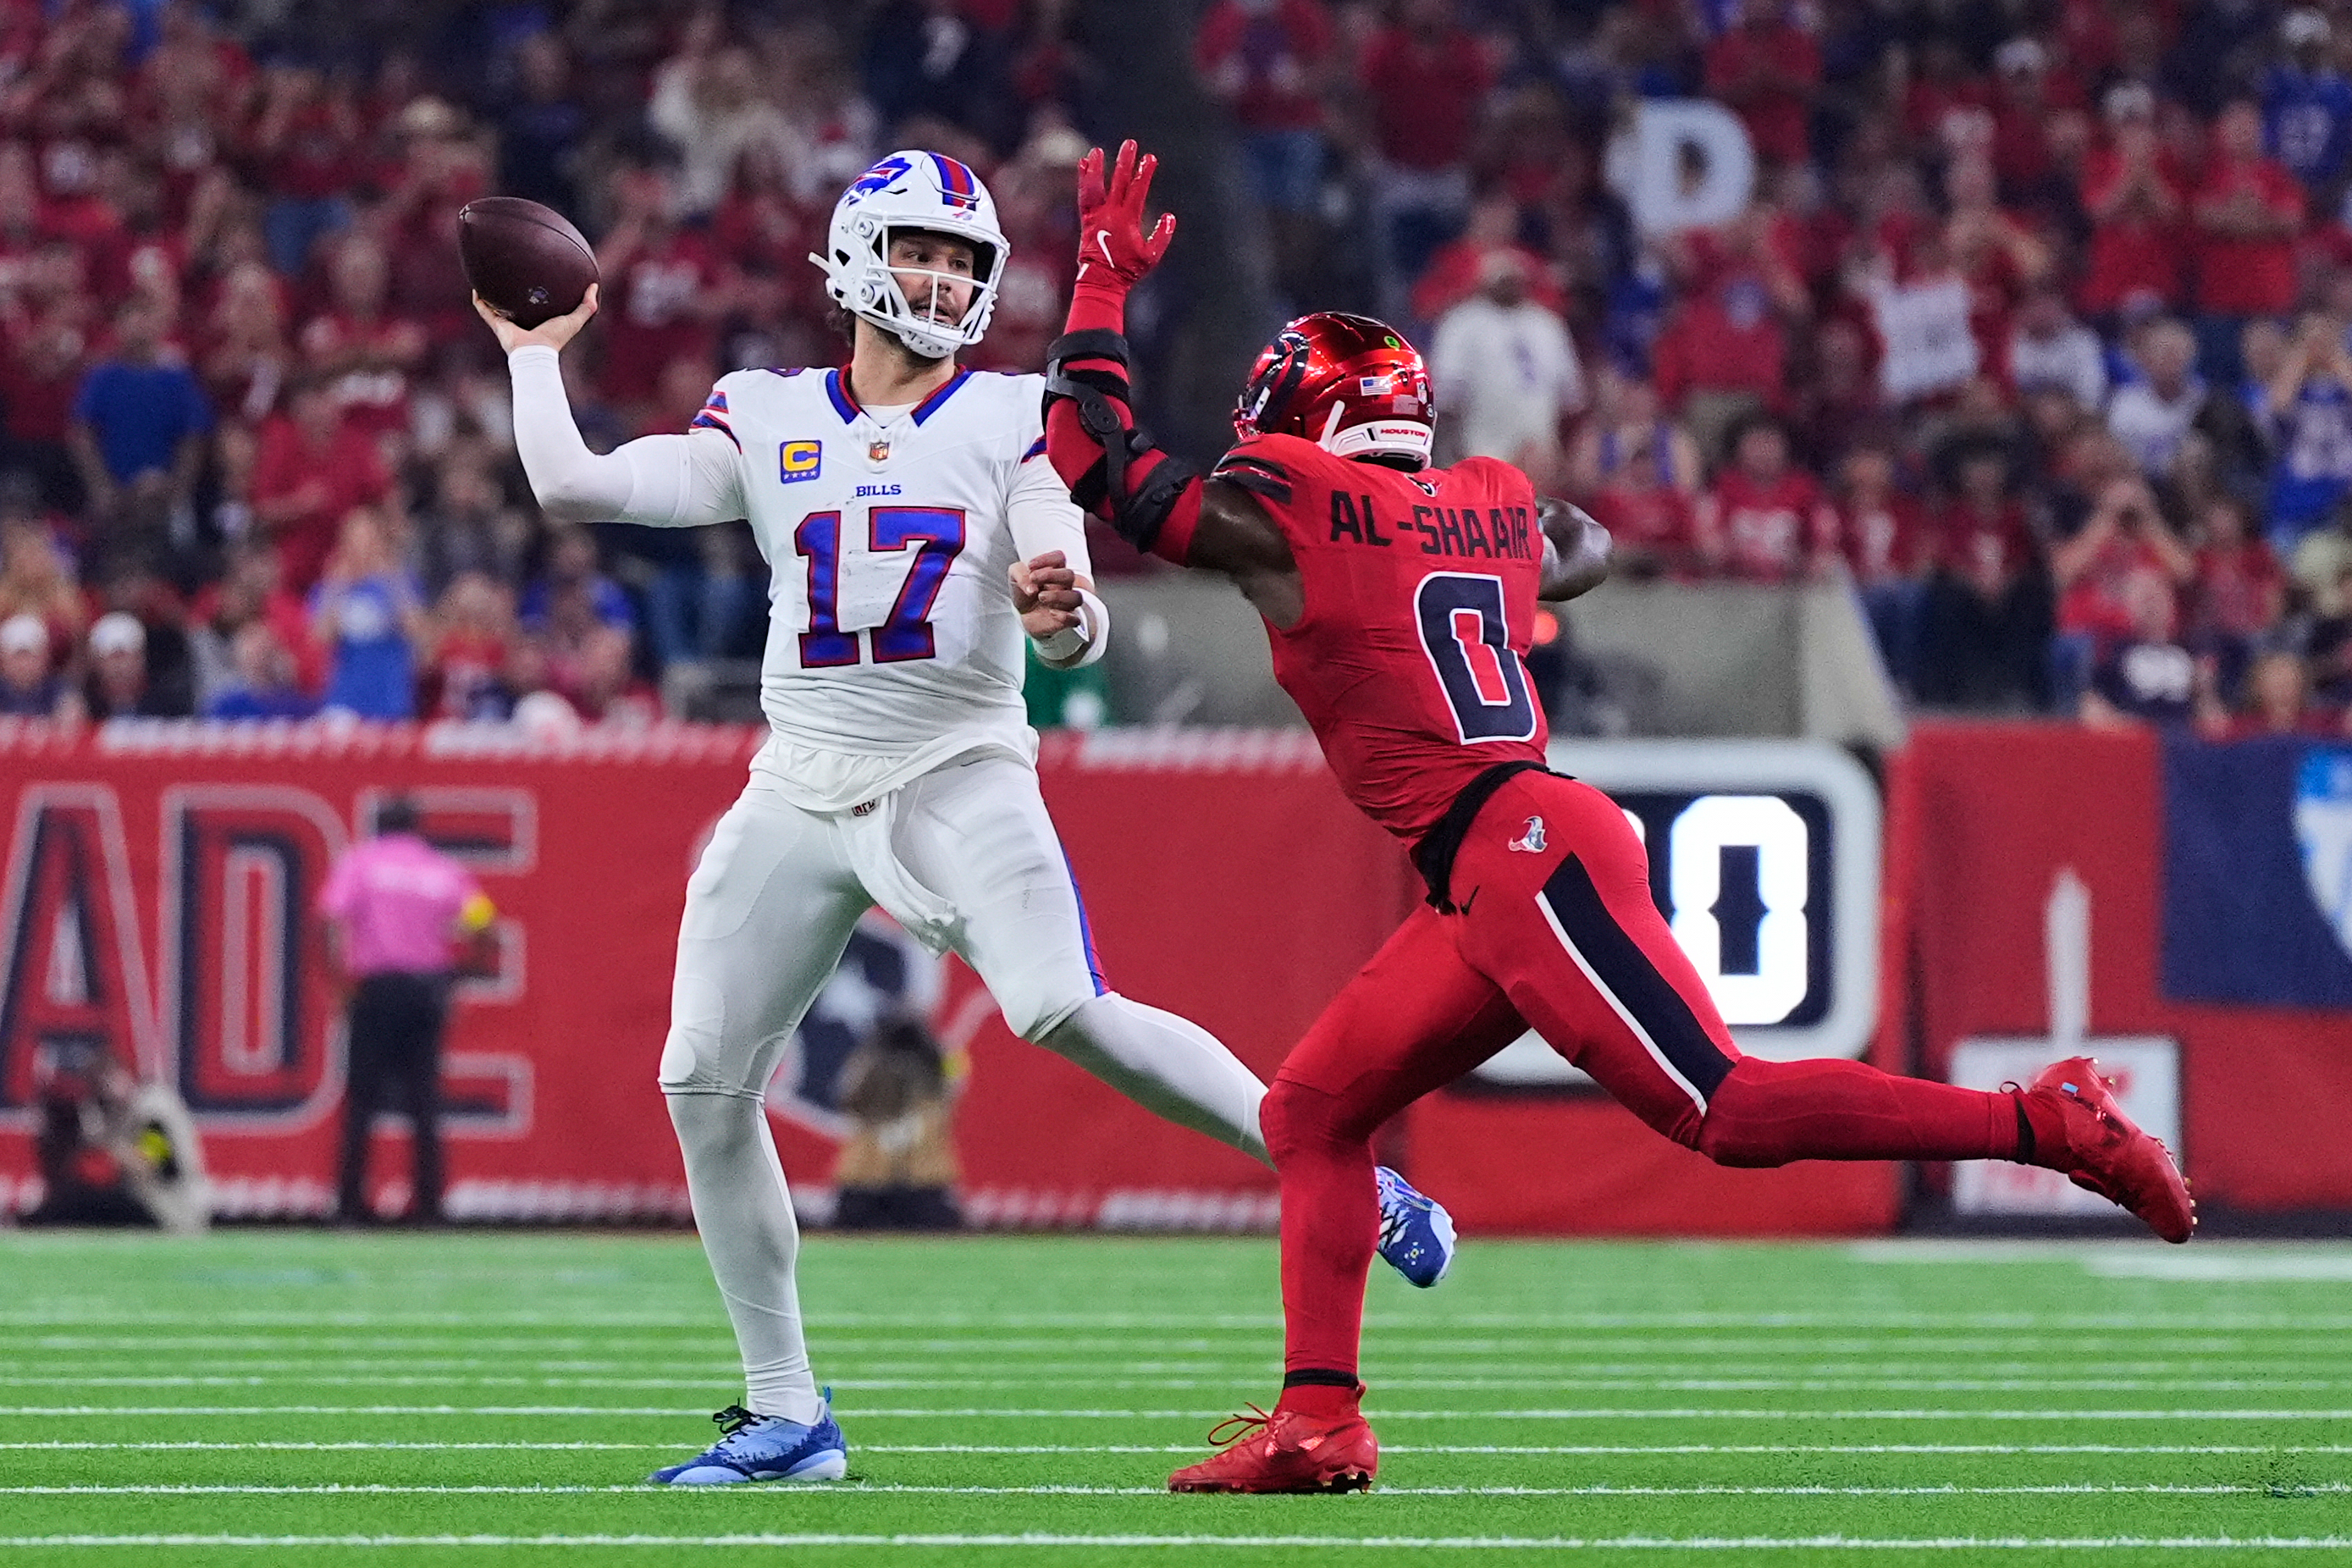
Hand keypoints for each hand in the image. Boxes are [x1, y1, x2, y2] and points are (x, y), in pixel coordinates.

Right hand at [473, 282, 598, 353]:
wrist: (535, 352)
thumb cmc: (555, 338)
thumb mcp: (575, 320)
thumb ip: (588, 306)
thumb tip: (594, 286)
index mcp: (538, 322)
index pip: (537, 308)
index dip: (536, 296)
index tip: (536, 280)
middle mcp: (522, 323)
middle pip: (515, 307)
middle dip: (511, 294)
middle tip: (510, 275)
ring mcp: (507, 324)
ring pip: (497, 307)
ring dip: (492, 295)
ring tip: (489, 278)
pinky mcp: (497, 325)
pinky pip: (484, 310)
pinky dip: (479, 300)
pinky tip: (476, 287)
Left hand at [1011, 550, 1082, 639]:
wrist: (1023, 616)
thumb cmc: (1024, 593)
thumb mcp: (1014, 577)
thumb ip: (1019, 573)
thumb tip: (1030, 586)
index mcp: (1054, 570)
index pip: (1059, 558)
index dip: (1047, 559)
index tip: (1030, 566)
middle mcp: (1063, 585)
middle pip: (1069, 575)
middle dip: (1050, 575)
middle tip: (1033, 579)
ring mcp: (1067, 603)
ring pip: (1076, 597)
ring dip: (1057, 596)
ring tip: (1040, 597)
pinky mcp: (1066, 620)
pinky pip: (1074, 619)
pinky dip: (1065, 617)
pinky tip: (1051, 613)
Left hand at [1075, 140, 1175, 292]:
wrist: (1101, 280)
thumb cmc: (1128, 270)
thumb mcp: (1151, 257)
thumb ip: (1162, 236)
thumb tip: (1170, 217)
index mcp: (1127, 220)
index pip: (1137, 191)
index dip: (1144, 174)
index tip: (1149, 158)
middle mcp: (1110, 214)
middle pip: (1118, 182)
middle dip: (1125, 162)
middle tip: (1130, 143)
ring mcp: (1096, 216)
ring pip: (1095, 187)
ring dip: (1097, 168)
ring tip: (1096, 151)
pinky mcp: (1086, 220)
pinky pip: (1084, 197)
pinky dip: (1084, 180)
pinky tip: (1083, 166)